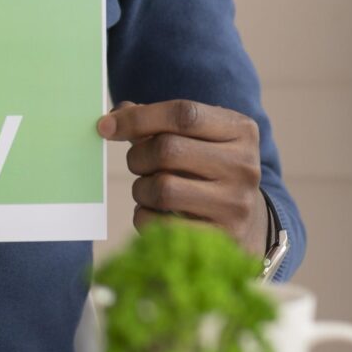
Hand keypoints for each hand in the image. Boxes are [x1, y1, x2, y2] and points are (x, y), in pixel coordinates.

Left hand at [96, 99, 264, 253]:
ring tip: (148, 190)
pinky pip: (160, 224)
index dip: (138, 118)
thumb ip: (156, 122)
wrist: (246, 221)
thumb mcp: (196, 137)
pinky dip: (144, 216)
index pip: (183, 114)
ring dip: (140, 189)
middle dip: (138, 157)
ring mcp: (235, 204)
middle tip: (137, 164)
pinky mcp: (221, 237)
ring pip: (162, 189)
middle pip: (168, 150)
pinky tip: (155, 213)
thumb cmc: (207, 169)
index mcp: (241, 130)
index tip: (105, 127)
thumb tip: (115, 115)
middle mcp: (244, 165)